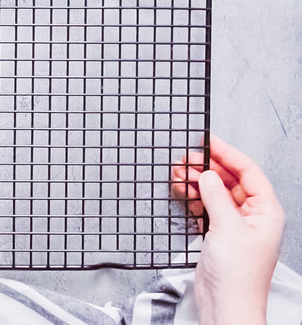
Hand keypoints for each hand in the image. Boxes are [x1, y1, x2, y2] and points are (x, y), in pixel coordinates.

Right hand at [172, 136, 284, 324]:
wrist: (227, 305)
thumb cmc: (238, 275)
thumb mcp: (227, 228)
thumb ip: (216, 197)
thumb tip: (207, 175)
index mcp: (266, 211)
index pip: (248, 171)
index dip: (228, 153)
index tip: (209, 141)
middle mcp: (253, 216)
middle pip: (231, 180)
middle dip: (209, 167)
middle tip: (186, 157)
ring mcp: (235, 225)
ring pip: (216, 193)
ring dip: (198, 181)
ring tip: (179, 172)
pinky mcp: (218, 234)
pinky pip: (206, 207)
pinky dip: (193, 197)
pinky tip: (182, 190)